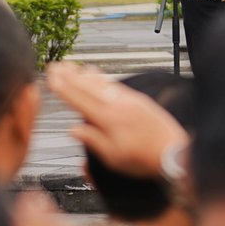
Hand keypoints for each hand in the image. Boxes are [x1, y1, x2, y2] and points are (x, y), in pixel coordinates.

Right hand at [46, 63, 187, 177]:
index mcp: (109, 120)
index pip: (80, 100)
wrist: (173, 152)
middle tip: (55, 66)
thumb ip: (92, 140)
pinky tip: (97, 75)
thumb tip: (72, 129)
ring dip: (85, 74)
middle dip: (70, 76)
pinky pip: (116, 85)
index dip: (64, 89)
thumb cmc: (143, 160)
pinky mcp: (139, 99)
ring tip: (72, 67)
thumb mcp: (113, 158)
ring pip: (102, 83)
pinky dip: (103, 78)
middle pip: (89, 87)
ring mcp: (129, 100)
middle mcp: (118, 105)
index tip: (50, 78)